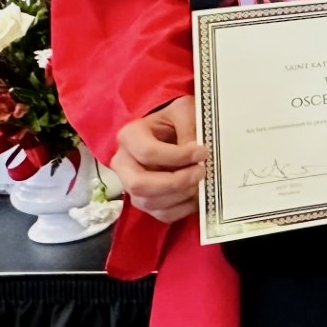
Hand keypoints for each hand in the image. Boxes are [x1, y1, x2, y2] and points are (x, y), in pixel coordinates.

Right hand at [112, 96, 207, 223]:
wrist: (172, 129)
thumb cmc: (176, 119)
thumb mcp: (184, 112)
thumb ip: (189, 128)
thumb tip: (195, 154)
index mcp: (130, 137)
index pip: (148, 153)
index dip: (178, 156)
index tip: (202, 152)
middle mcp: (124, 164)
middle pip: (139, 185)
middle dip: (174, 182)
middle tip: (201, 172)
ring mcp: (132, 186)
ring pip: (150, 203)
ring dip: (181, 196)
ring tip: (202, 181)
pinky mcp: (146, 201)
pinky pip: (162, 214)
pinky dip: (183, 209)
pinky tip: (198, 195)